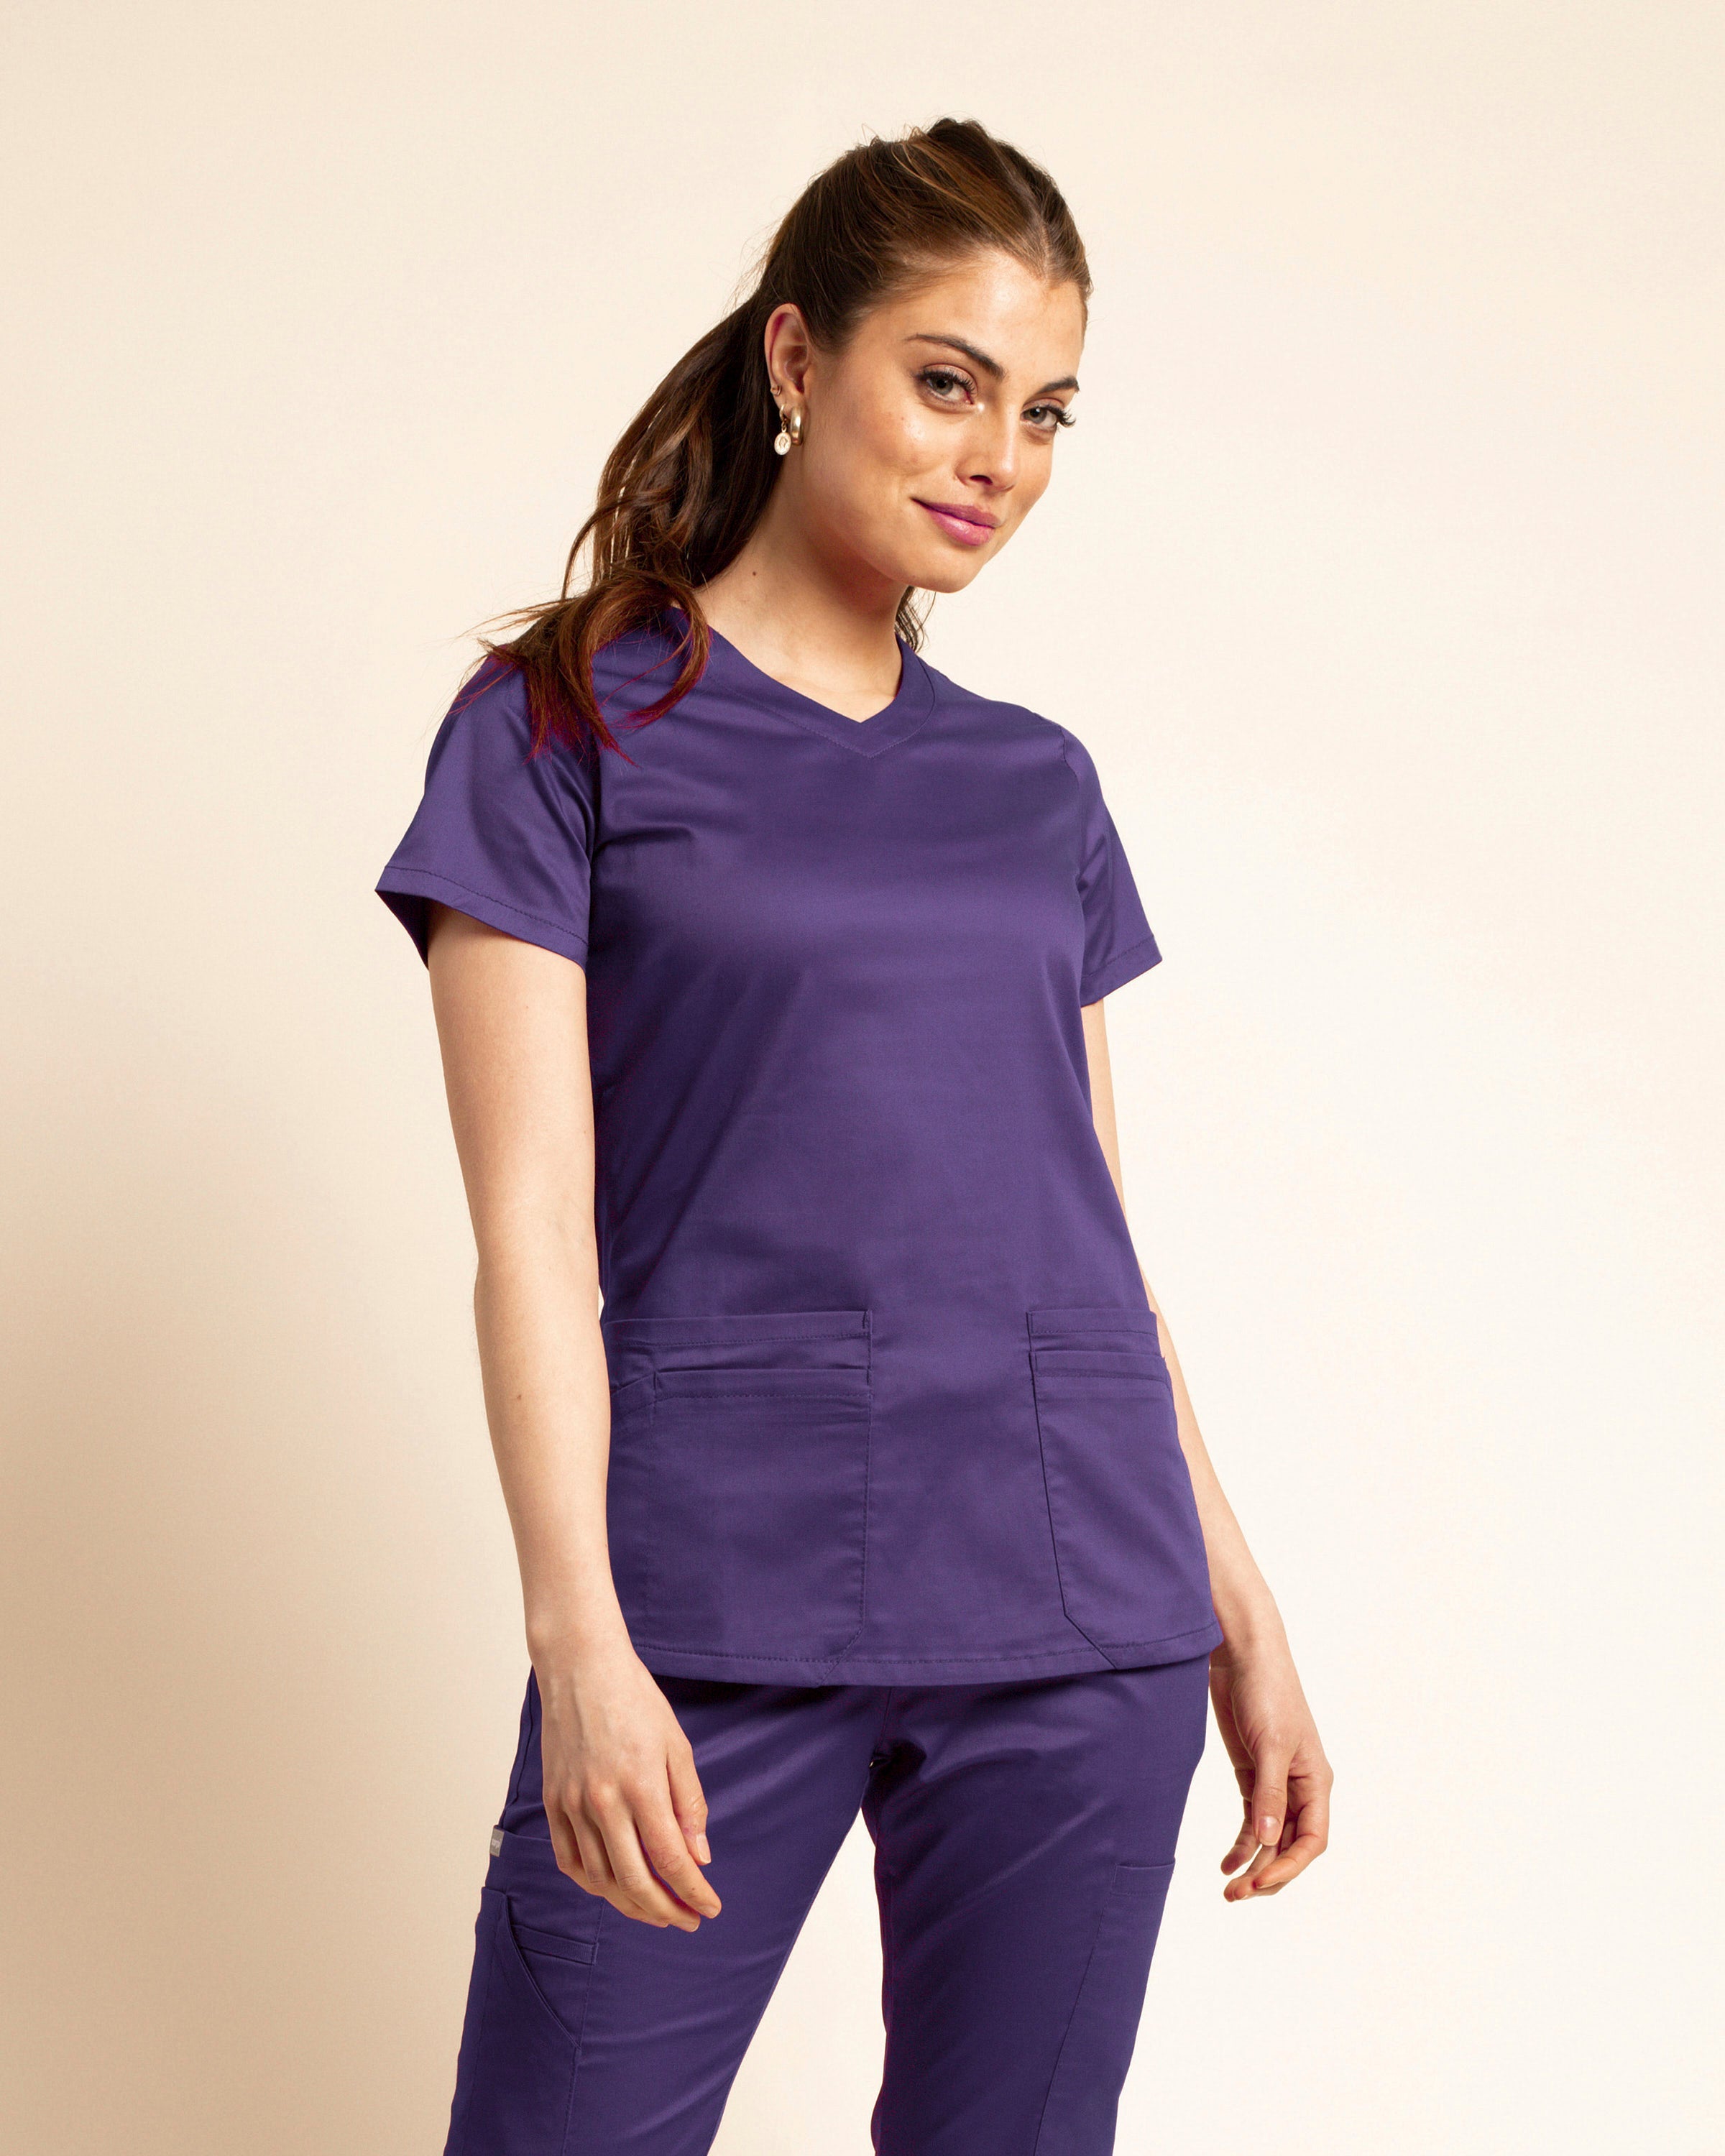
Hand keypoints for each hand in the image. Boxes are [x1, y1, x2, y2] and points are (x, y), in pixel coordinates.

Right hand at [533, 1632, 722, 1930]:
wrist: (581, 1667)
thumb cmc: (635, 1700)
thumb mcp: (677, 1745)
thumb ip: (689, 1803)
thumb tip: (699, 1856)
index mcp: (641, 1786)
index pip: (671, 1859)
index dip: (694, 1891)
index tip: (711, 1908)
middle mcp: (603, 1802)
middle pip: (635, 1881)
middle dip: (666, 1910)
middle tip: (687, 1919)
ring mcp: (572, 1804)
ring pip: (600, 1879)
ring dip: (630, 1904)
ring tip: (655, 1910)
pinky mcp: (553, 1802)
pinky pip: (570, 1860)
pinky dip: (592, 1884)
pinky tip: (613, 1888)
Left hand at [1209, 1629, 1331, 1900]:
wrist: (1241, 1655)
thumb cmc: (1267, 1692)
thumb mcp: (1271, 1744)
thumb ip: (1269, 1793)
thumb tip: (1266, 1842)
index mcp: (1316, 1782)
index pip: (1311, 1840)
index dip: (1289, 1866)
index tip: (1259, 1882)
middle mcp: (1300, 1788)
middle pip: (1290, 1845)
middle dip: (1268, 1873)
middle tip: (1237, 1896)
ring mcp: (1276, 1783)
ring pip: (1270, 1838)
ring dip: (1253, 1864)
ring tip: (1229, 1891)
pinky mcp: (1252, 1774)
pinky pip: (1252, 1821)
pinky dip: (1242, 1844)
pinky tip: (1226, 1864)